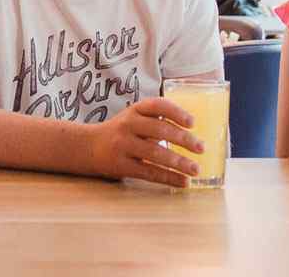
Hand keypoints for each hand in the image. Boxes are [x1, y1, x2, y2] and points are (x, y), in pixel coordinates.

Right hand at [87, 97, 204, 187]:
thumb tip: (193, 135)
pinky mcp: (121, 165)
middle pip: (159, 129)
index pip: (157, 106)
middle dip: (183, 139)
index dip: (175, 112)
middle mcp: (128, 125)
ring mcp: (123, 145)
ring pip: (154, 153)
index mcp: (134, 110)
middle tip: (201, 148)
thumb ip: (157, 121)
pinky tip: (183, 182)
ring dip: (178, 162)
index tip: (193, 123)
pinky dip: (168, 177)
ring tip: (195, 169)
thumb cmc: (120, 132)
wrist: (87, 147)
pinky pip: (148, 172)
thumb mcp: (134, 119)